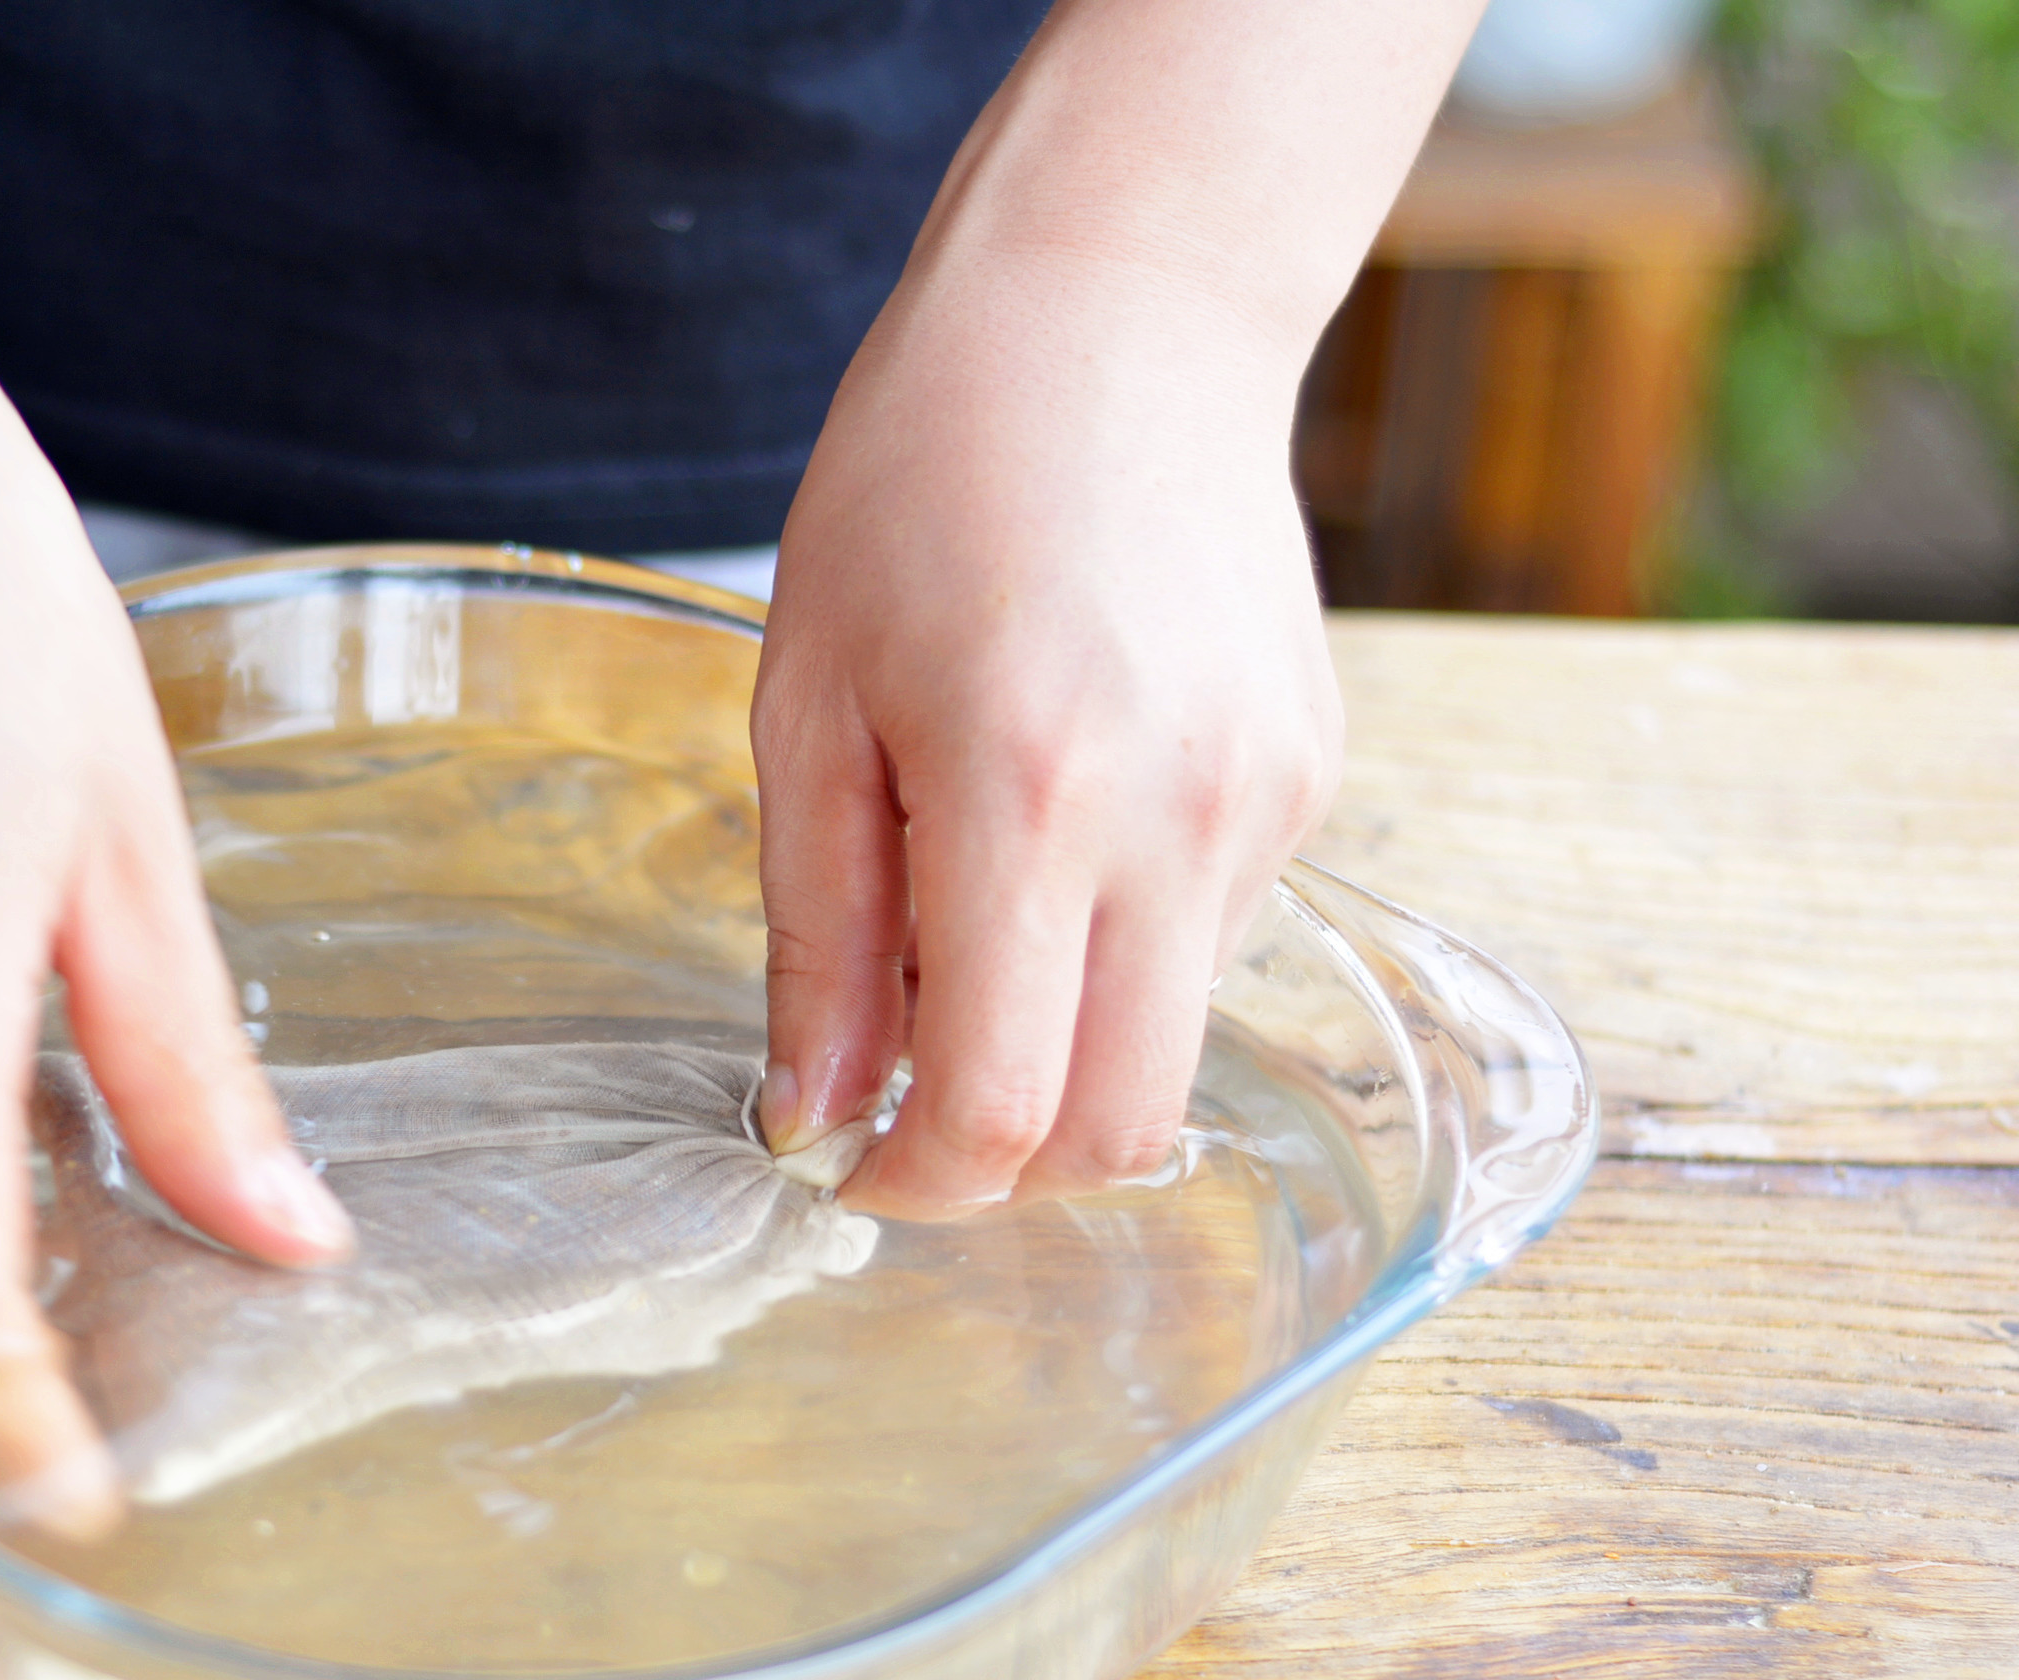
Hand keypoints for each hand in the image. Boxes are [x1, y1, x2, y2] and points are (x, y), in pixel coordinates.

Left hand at [752, 251, 1341, 1214]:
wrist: (1116, 317)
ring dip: (1061, 1039)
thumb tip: (811, 1117)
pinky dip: (1119, 944)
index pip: (1000, 1111)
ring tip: (968, 889)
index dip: (913, 1186)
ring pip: (1172, 1040)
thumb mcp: (810, 705)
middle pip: (1120, 1130)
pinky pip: (1211, 937)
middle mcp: (1181, 819)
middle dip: (1003, 1165)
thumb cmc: (922, 484)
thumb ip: (817, 935)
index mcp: (1028, 795)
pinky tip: (1060, 815)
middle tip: (904, 1098)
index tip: (847, 1165)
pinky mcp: (1313, 779)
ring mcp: (1272, 803)